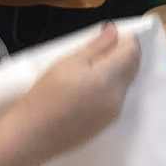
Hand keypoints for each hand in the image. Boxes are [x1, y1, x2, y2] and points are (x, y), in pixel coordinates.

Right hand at [31, 25, 142, 152]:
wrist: (33, 135)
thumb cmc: (46, 94)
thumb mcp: (69, 62)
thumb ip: (96, 46)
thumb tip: (115, 31)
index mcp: (109, 78)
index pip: (132, 52)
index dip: (126, 40)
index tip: (112, 35)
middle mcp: (118, 97)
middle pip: (132, 68)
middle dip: (123, 55)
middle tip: (100, 49)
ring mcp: (114, 113)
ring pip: (124, 84)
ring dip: (116, 72)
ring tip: (89, 70)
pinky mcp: (106, 125)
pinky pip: (116, 100)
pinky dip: (109, 88)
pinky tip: (87, 90)